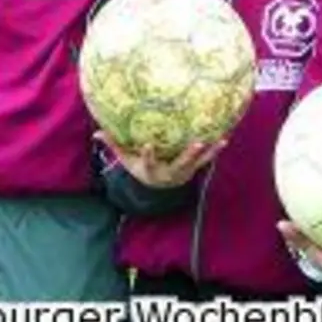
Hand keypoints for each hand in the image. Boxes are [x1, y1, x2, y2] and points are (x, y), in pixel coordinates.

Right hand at [95, 131, 223, 188]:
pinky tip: (224, 138)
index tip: (148, 144)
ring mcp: (183, 172)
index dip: (149, 154)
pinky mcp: (192, 170)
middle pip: (180, 164)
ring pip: (197, 163)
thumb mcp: (127, 161)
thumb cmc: (140, 168)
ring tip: (219, 140)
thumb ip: (115, 146)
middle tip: (197, 142)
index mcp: (151, 170)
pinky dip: (214, 151)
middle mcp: (169, 172)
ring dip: (208, 152)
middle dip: (188, 154)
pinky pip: (205, 160)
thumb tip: (97, 132)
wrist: (156, 188)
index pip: (149, 162)